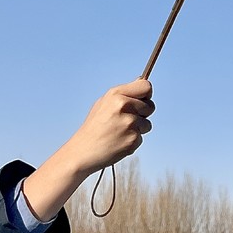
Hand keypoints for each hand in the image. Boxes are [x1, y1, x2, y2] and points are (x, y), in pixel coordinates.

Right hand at [22, 79, 154, 220]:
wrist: (83, 151)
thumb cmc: (94, 126)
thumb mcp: (104, 102)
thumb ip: (124, 93)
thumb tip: (141, 81)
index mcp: (117, 94)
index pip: (146, 86)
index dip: (146, 94)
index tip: (142, 100)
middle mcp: (124, 106)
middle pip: (150, 106)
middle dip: (143, 113)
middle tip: (127, 120)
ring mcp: (129, 123)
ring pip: (147, 124)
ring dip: (138, 129)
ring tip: (120, 132)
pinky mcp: (132, 140)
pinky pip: (141, 138)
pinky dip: (132, 141)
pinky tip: (118, 142)